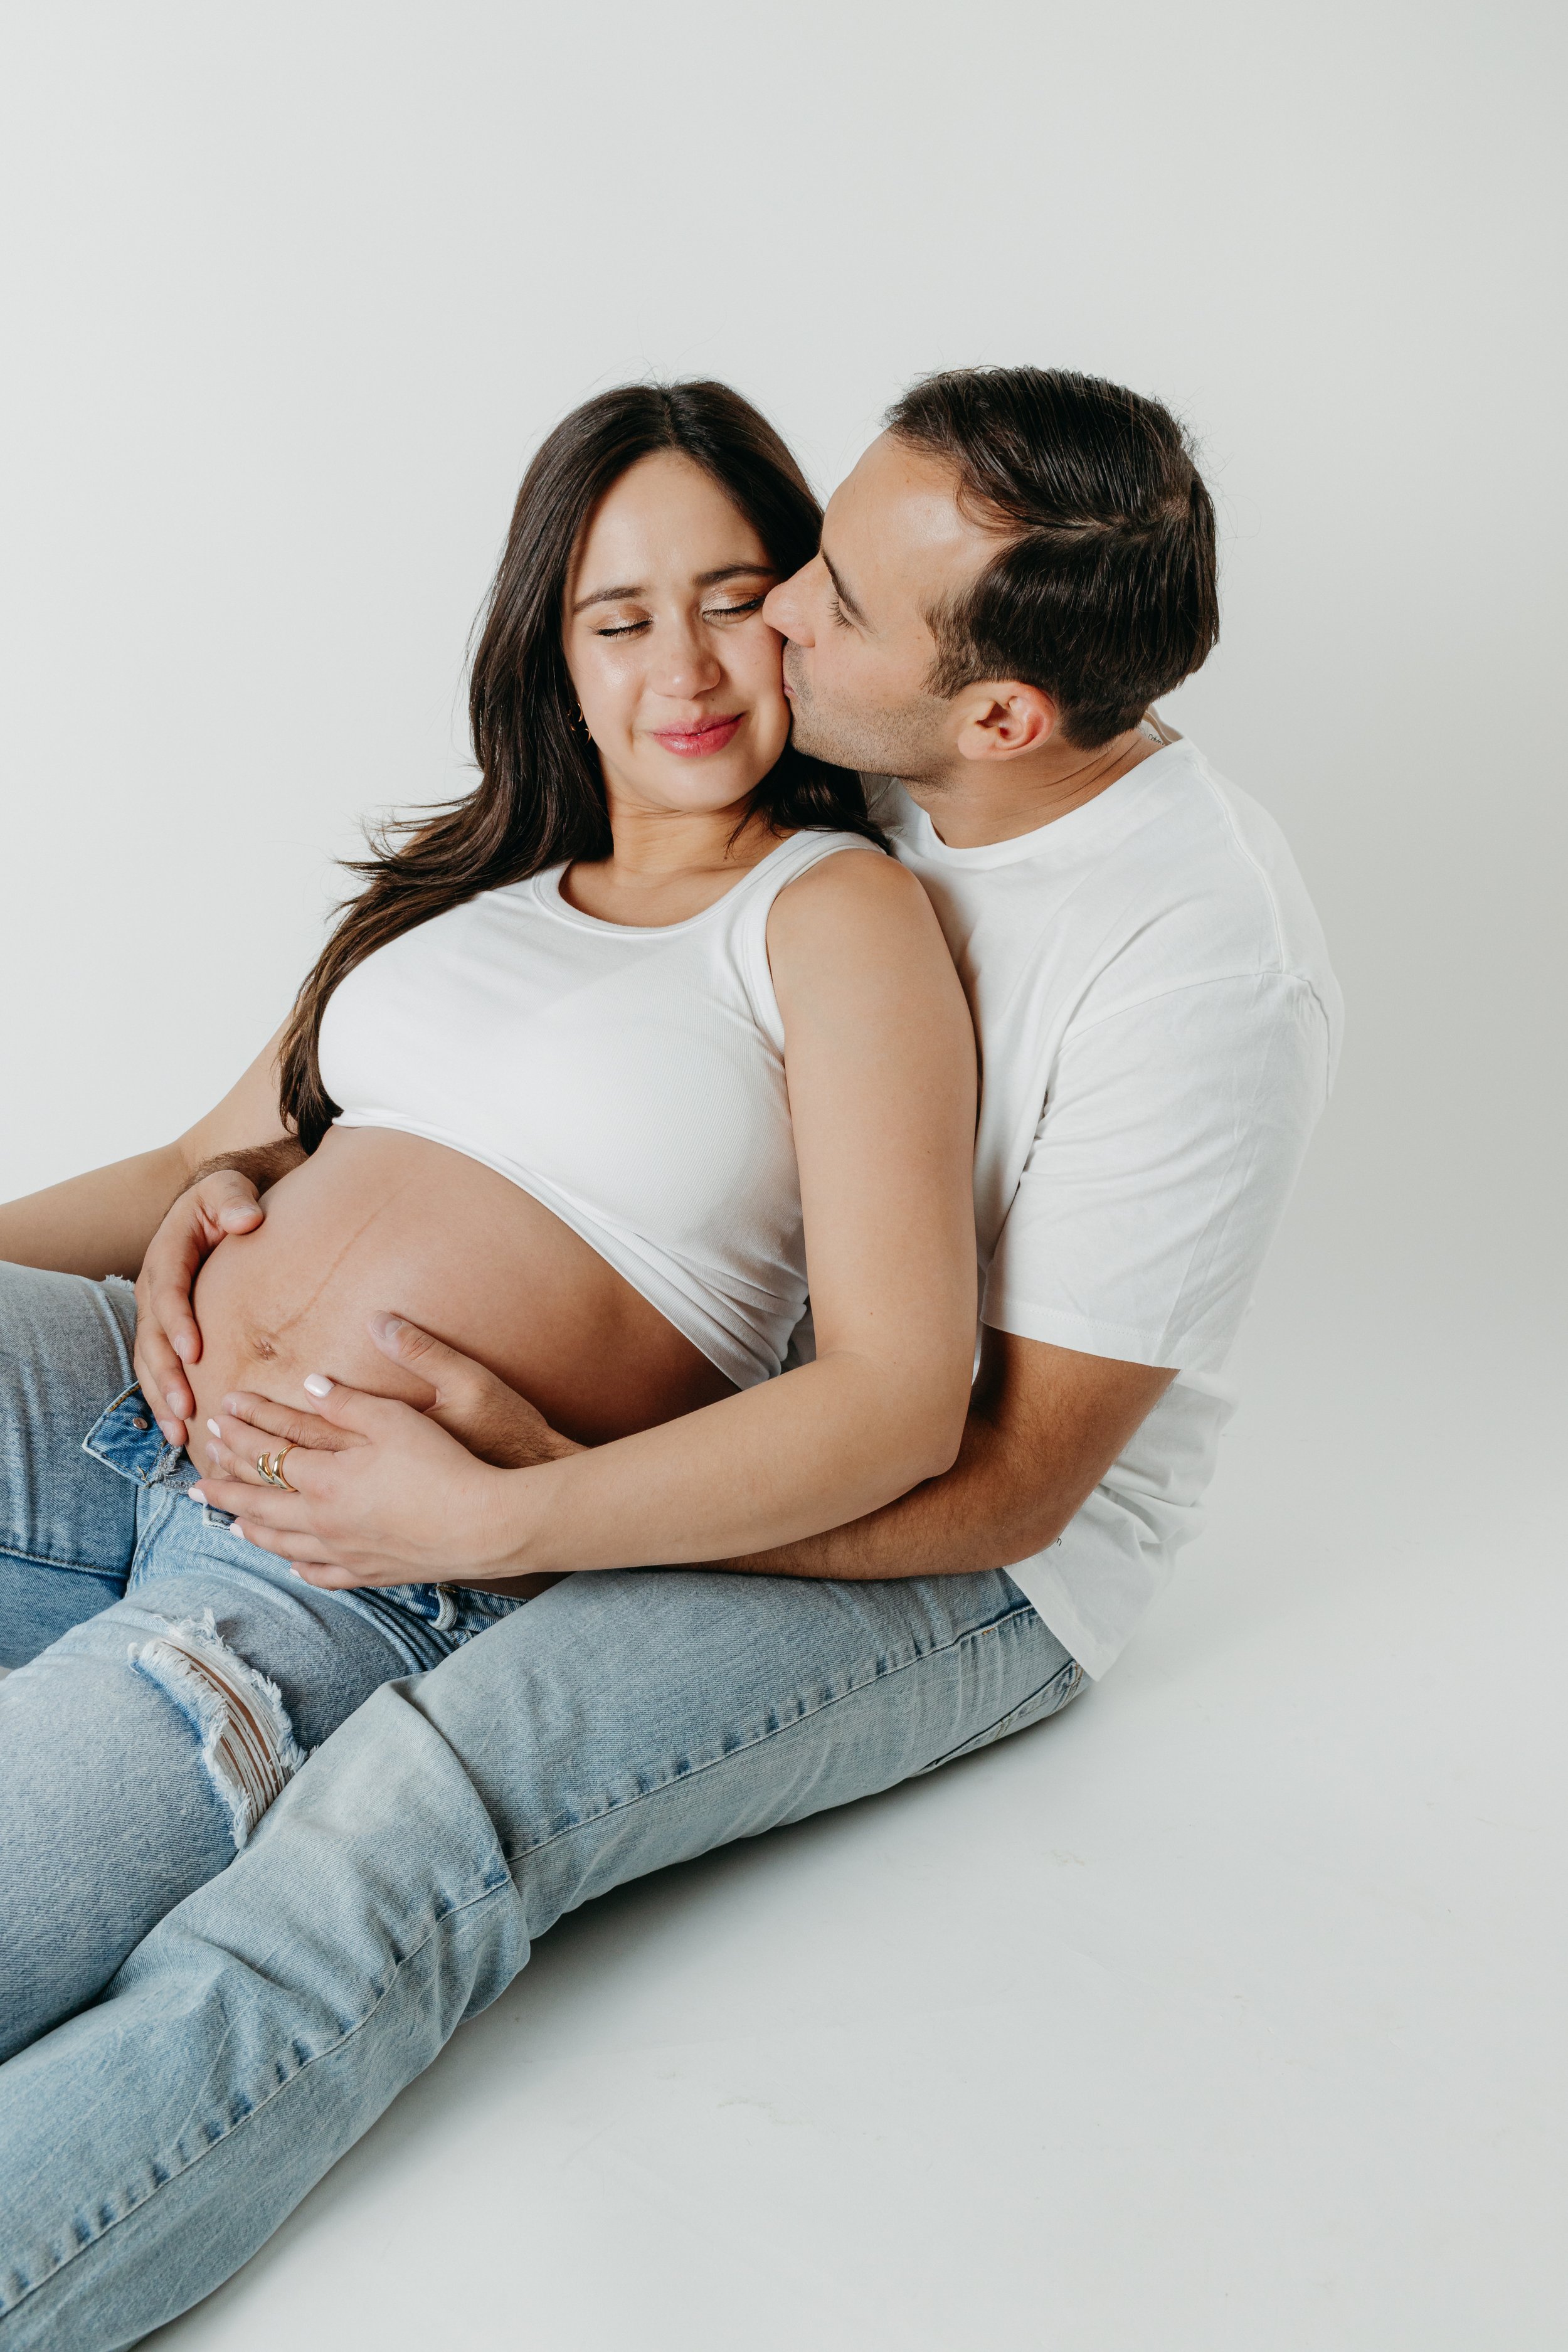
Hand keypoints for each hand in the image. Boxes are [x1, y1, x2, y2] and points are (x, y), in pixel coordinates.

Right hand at [134, 1171, 265, 1443]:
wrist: (225, 1203)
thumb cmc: (231, 1197)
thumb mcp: (230, 1187)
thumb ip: (233, 1200)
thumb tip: (246, 1220)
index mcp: (167, 1253)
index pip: (168, 1291)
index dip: (178, 1323)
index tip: (195, 1352)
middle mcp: (155, 1286)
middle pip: (152, 1337)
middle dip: (166, 1375)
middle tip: (185, 1409)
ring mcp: (158, 1311)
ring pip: (150, 1360)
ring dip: (161, 1397)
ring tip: (178, 1433)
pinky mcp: (170, 1329)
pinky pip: (160, 1366)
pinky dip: (166, 1397)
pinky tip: (180, 1430)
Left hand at [190, 1314, 581, 1586]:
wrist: (485, 1524)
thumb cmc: (445, 1465)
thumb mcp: (396, 1419)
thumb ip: (347, 1401)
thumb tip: (306, 1382)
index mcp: (327, 1477)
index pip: (269, 1455)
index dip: (240, 1437)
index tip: (214, 1426)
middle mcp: (325, 1519)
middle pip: (262, 1504)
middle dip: (227, 1488)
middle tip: (196, 1485)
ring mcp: (347, 1551)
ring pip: (284, 1542)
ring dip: (253, 1529)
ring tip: (231, 1522)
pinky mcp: (374, 1572)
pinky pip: (324, 1573)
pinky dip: (301, 1565)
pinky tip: (294, 1562)